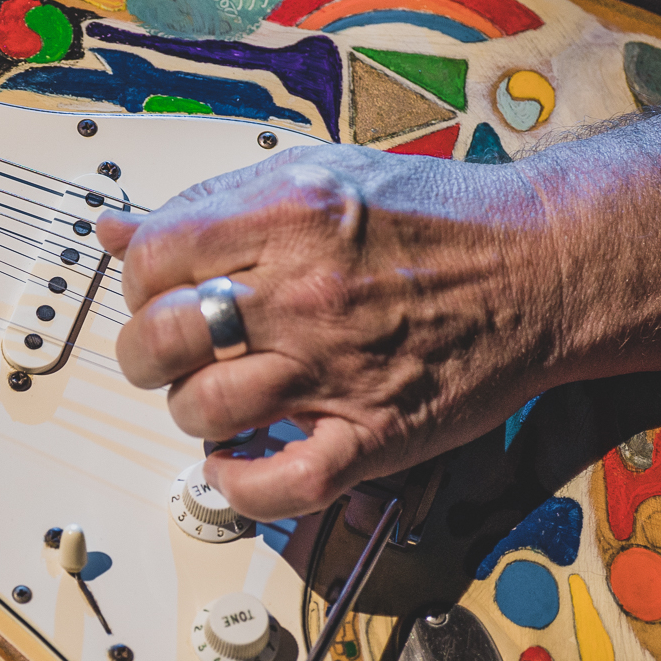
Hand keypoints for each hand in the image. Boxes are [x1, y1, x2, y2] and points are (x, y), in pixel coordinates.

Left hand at [97, 145, 556, 519]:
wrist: (543, 264)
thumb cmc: (433, 218)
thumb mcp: (317, 175)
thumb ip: (212, 203)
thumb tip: (118, 230)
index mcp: (285, 218)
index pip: (154, 260)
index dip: (141, 283)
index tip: (160, 295)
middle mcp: (303, 293)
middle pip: (162, 340)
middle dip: (148, 354)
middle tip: (173, 355)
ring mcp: (337, 368)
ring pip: (205, 412)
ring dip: (193, 415)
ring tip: (216, 402)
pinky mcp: (373, 433)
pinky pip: (279, 484)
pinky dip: (240, 486)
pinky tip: (237, 464)